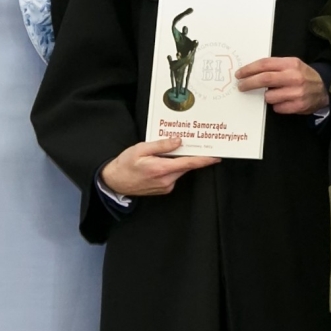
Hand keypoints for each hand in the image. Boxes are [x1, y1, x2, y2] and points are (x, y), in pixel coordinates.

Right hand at [102, 137, 218, 196]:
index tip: (216, 156)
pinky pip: (174, 175)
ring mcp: (165, 186)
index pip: (188, 163)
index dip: (204, 160)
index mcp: (161, 169)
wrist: (114, 182)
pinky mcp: (164, 189)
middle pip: (185, 166)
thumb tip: (178, 141)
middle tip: (192, 144)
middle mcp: (166, 180)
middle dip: (189, 155)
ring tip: (168, 152)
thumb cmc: (125, 164)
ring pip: (180, 170)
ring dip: (178, 161)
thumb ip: (161, 145)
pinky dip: (172, 167)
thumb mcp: (140, 149)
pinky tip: (162, 162)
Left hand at [236, 56, 328, 114]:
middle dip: (249, 83)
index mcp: (291, 63)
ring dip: (266, 96)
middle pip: (264, 79)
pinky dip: (276, 105)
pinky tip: (283, 101)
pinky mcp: (298, 106)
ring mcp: (296, 92)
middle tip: (241, 86)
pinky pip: (277, 107)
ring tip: (273, 94)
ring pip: (269, 96)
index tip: (240, 74)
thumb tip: (251, 72)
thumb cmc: (303, 75)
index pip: (264, 64)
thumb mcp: (292, 65)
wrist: (325, 88)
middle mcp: (294, 77)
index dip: (249, 69)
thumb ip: (275, 67)